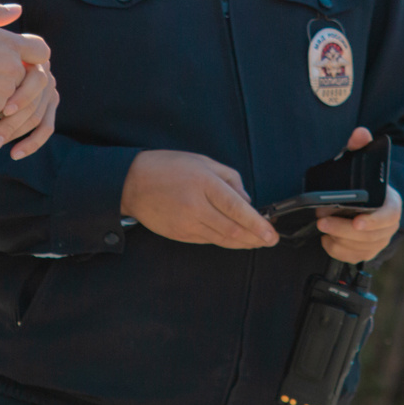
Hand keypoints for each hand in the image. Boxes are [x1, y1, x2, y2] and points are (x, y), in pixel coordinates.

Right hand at [0, 2, 57, 158]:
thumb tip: (17, 10)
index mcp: (9, 43)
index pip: (41, 51)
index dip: (36, 56)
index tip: (23, 59)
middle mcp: (13, 67)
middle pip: (31, 78)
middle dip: (17, 81)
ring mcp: (5, 90)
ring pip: (16, 98)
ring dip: (4, 98)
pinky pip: (0, 113)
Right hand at [121, 150, 278, 248]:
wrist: (132, 183)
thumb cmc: (168, 167)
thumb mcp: (202, 161)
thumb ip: (230, 178)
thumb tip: (247, 201)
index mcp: (204, 183)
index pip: (236, 209)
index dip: (257, 224)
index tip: (271, 233)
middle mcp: (196, 206)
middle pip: (232, 229)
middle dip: (255, 238)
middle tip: (270, 241)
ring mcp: (187, 223)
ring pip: (222, 239)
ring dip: (243, 243)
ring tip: (257, 242)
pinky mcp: (180, 235)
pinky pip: (208, 240)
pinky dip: (224, 241)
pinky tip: (234, 239)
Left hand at [317, 126, 402, 263]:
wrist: (370, 201)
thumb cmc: (365, 183)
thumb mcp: (363, 162)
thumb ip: (361, 147)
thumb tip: (360, 132)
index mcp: (391, 205)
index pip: (388, 216)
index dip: (374, 220)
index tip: (357, 221)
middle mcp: (388, 227)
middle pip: (369, 235)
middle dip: (343, 229)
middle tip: (322, 220)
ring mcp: (378, 242)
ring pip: (359, 248)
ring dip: (338, 239)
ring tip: (323, 227)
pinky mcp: (366, 253)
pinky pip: (352, 257)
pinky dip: (337, 250)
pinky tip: (327, 239)